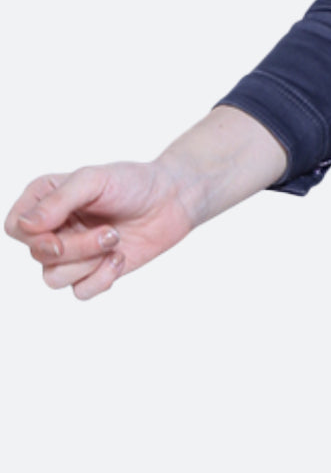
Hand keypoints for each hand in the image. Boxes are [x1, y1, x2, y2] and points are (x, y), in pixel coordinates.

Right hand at [5, 159, 195, 299]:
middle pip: (39, 255)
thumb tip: (26, 226)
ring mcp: (71, 252)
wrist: (172, 199)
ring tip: (116, 239)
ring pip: (54, 279)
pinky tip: (121, 257)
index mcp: (46, 198)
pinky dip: (102, 278)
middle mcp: (53, 227)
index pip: (15, 226)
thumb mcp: (95, 179)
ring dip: (90, 262)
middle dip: (76, 248)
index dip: (32, 237)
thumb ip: (59, 201)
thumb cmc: (133, 182)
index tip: (59, 233)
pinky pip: (79, 292)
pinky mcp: (91, 271)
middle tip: (110, 231)